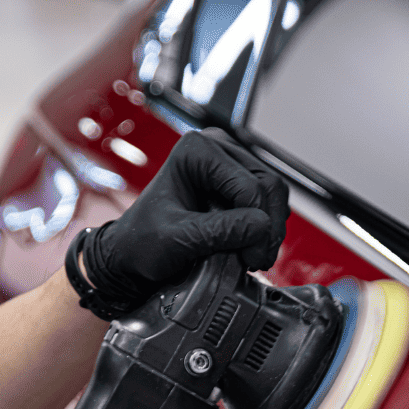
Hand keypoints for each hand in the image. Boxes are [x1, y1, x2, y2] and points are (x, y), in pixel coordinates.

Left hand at [77, 130, 289, 316]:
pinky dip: (266, 227)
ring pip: (274, 194)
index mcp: (197, 150)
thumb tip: (262, 227)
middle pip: (269, 185)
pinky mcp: (237, 183)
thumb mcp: (177, 239)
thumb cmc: (142, 241)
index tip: (249, 258)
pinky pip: (269, 201)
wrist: (133, 253)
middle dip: (268, 228)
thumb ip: (219, 231)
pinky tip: (250, 246)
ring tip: (253, 256)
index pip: (249, 186)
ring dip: (270, 229)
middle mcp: (216, 149)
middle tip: (256, 259)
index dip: (258, 226)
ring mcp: (229, 164)